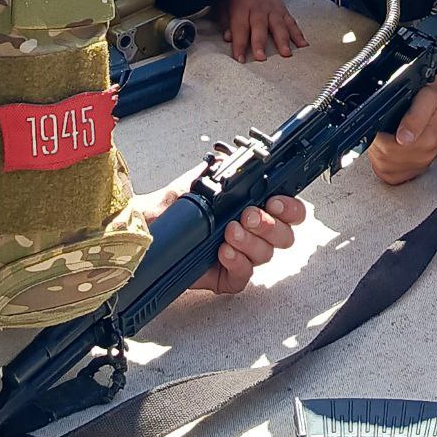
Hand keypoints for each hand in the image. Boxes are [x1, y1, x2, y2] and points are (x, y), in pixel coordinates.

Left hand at [136, 170, 306, 294]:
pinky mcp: (226, 277)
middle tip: (248, 216)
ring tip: (229, 232)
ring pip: (266, 255)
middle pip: (284, 236)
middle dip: (269, 225)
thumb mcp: (200, 180)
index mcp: (251, 206)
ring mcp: (240, 256)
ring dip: (250, 242)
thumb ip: (224, 168)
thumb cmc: (173, 206)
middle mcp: (251, 232)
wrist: (147, 228)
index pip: (288, 210)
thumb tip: (235, 159)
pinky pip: (244, 276)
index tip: (274, 202)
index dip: (289, 208)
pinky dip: (237, 262)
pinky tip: (223, 251)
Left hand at [220, 0, 307, 62]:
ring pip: (279, 25)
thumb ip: (225, 21)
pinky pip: (292, 23)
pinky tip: (303, 45)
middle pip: (260, 27)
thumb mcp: (224, 4)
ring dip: (283, 40)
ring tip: (286, 54)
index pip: (240, 27)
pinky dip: (298, 34)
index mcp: (241, 7)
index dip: (239, 44)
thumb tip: (228, 37)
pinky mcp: (284, 11)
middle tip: (262, 58)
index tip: (240, 59)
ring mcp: (273, 10)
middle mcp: (258, 8)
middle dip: (260, 42)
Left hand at [368, 73, 436, 184]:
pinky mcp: (414, 170)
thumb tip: (403, 138)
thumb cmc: (436, 101)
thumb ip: (414, 117)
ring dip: (377, 154)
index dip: (377, 137)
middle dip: (375, 144)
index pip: (388, 149)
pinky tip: (384, 152)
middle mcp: (424, 157)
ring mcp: (420, 166)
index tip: (378, 126)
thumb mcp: (426, 98)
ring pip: (384, 169)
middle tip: (378, 130)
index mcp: (426, 141)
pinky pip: (390, 177)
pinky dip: (382, 166)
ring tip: (381, 138)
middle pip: (384, 160)